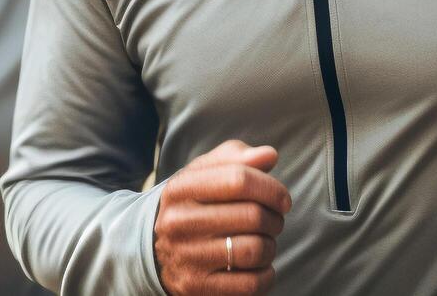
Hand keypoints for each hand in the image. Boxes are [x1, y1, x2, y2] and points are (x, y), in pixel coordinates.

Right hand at [153, 140, 290, 294]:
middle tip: (273, 221)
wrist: (154, 249)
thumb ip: (236, 159)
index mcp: (180, 188)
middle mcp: (178, 222)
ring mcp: (186, 257)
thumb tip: (269, 155)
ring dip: (271, 246)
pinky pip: (251, 283)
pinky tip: (258, 266)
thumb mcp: (204, 174)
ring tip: (263, 242)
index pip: (238, 180)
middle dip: (274, 219)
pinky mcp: (196, 287)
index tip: (282, 199)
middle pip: (252, 215)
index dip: (271, 188)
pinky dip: (266, 275)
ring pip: (255, 250)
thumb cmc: (193, 205)